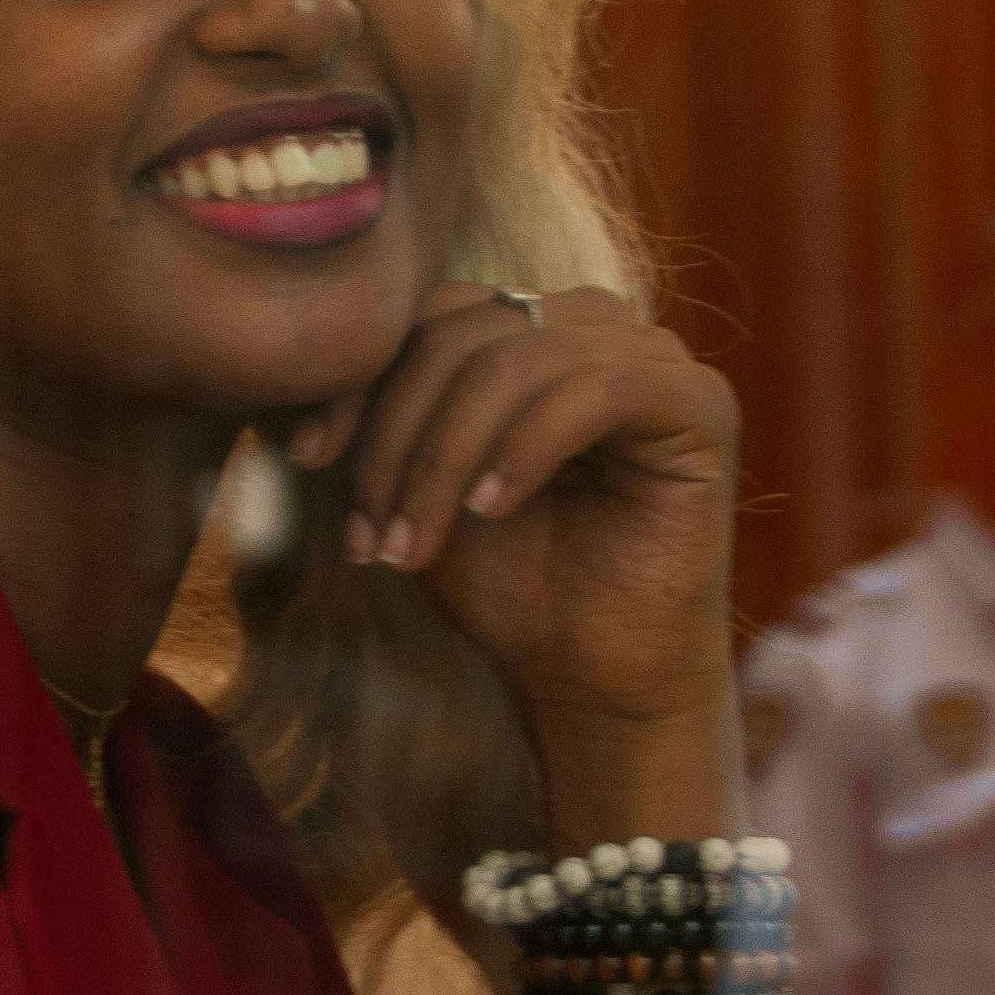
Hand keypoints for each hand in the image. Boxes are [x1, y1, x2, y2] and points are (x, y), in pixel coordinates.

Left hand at [286, 284, 737, 776]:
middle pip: (462, 331)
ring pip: (516, 358)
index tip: (307, 458)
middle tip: (371, 531)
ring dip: (446, 456)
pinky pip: (596, 388)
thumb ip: (379, 416)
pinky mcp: (700, 405)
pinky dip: (525, 448)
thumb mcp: (418, 486)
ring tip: (418, 541)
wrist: (591, 681)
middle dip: (397, 434)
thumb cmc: (510, 586)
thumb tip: (294, 369)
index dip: (360, 380)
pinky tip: (492, 511)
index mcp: (529, 329)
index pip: (427, 313)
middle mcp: (594, 327)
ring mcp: (653, 358)